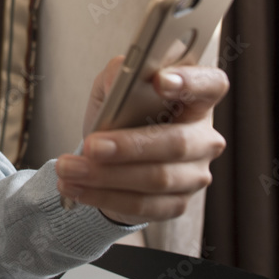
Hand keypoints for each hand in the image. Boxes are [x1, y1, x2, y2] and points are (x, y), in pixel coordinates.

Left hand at [55, 54, 228, 225]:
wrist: (113, 158)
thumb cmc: (122, 114)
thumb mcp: (114, 87)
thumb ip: (118, 74)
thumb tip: (120, 73)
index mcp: (196, 99)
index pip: (210, 85)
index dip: (190, 82)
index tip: (159, 80)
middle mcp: (203, 137)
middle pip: (177, 143)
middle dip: (130, 146)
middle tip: (92, 146)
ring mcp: (194, 174)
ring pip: (156, 179)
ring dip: (106, 176)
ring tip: (68, 169)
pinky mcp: (176, 203)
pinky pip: (143, 205)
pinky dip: (104, 197)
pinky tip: (77, 188)